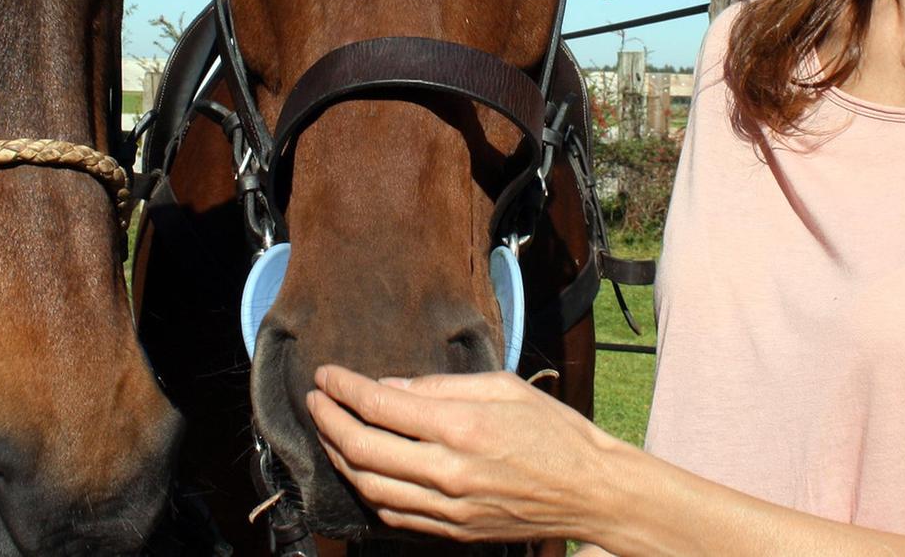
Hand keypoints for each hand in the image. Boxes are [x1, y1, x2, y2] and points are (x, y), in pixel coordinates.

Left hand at [304, 364, 623, 543]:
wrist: (589, 491)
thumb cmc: (553, 431)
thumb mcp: (502, 387)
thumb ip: (441, 386)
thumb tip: (389, 387)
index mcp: (462, 426)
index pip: (380, 406)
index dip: (344, 389)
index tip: (326, 375)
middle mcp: (448, 471)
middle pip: (363, 449)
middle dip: (329, 421)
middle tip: (315, 400)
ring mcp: (448, 507)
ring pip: (370, 487)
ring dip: (340, 457)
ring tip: (330, 432)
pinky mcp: (453, 530)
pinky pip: (393, 514)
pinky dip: (368, 491)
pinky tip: (361, 470)